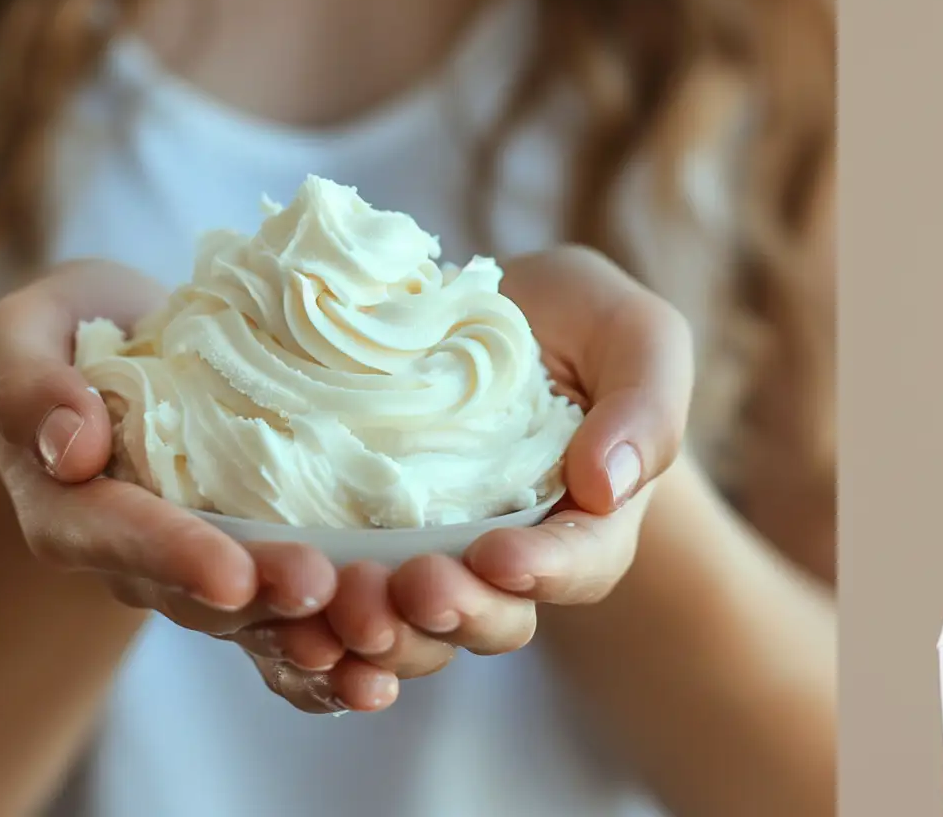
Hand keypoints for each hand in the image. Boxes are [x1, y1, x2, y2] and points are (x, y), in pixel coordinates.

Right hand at [0, 262, 394, 714]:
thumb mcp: (22, 333)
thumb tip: (71, 449)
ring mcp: (194, 560)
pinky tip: (378, 670)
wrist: (119, 347)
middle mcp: (131, 552)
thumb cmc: (66, 330)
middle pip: (193, 590)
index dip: (175, 555)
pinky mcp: (249, 553)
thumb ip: (26, 384)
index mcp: (69, 504)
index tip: (232, 574)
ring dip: (304, 626)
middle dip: (258, 595)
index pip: (117, 536)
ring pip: (248, 612)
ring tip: (366, 632)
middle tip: (320, 590)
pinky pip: (280, 614)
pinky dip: (325, 651)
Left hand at [313, 247, 694, 697]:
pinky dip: (322, 633)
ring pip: (418, 634)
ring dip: (383, 633)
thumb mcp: (636, 334)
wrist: (487, 307)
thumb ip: (646, 404)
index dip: (543, 573)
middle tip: (415, 584)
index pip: (582, 565)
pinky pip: (349, 612)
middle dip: (457, 614)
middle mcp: (516, 558)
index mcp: (593, 520)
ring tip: (344, 604)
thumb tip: (607, 486)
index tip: (498, 554)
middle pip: (495, 620)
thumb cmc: (581, 319)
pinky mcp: (368, 548)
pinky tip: (296, 624)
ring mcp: (440, 559)